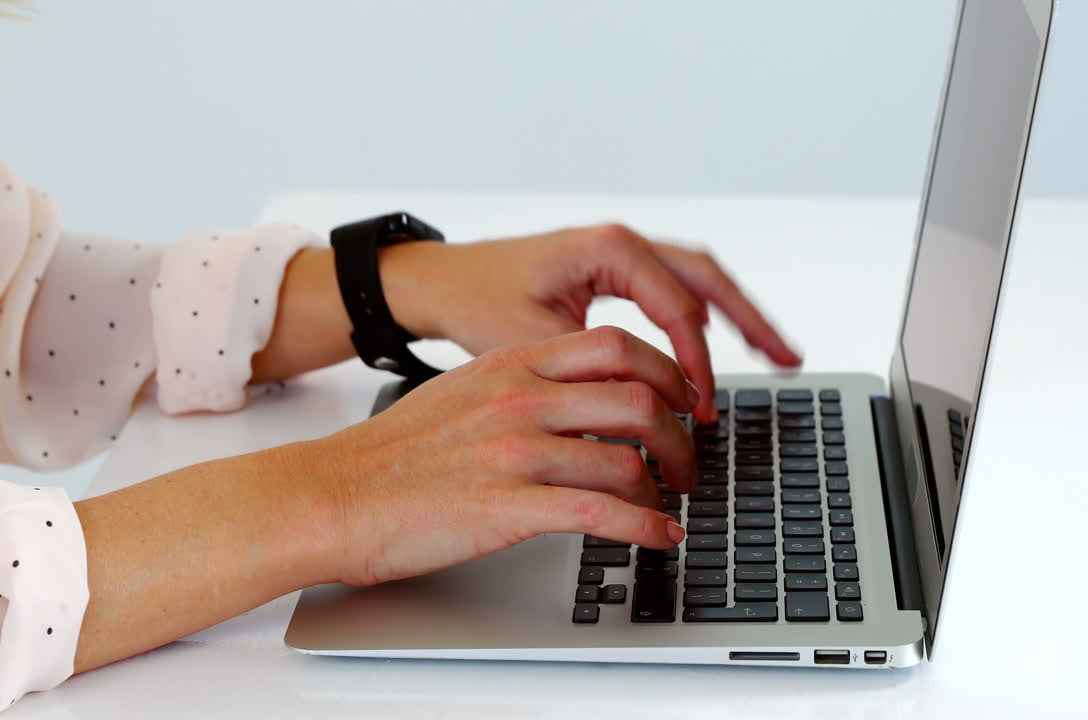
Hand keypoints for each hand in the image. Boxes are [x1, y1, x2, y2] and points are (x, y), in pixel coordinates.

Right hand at [310, 326, 695, 586]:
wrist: (334, 495)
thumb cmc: (393, 453)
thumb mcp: (464, 390)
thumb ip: (524, 384)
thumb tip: (581, 397)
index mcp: (513, 364)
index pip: (617, 346)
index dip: (667, 372)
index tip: (682, 399)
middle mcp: (521, 399)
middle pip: (639, 398)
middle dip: (680, 431)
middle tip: (689, 457)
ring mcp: (517, 452)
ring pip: (628, 457)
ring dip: (666, 485)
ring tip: (673, 503)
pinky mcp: (510, 506)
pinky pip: (603, 512)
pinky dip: (646, 527)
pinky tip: (660, 536)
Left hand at [382, 223, 802, 422]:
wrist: (441, 280)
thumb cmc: (475, 302)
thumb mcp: (529, 342)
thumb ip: (589, 371)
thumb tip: (640, 416)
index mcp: (608, 250)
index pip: (677, 308)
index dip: (696, 363)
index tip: (699, 410)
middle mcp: (622, 243)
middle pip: (709, 279)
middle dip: (752, 322)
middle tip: (789, 360)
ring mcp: (621, 254)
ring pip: (699, 280)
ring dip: (737, 317)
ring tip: (777, 354)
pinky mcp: (615, 271)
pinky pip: (675, 290)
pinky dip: (704, 318)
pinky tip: (719, 348)